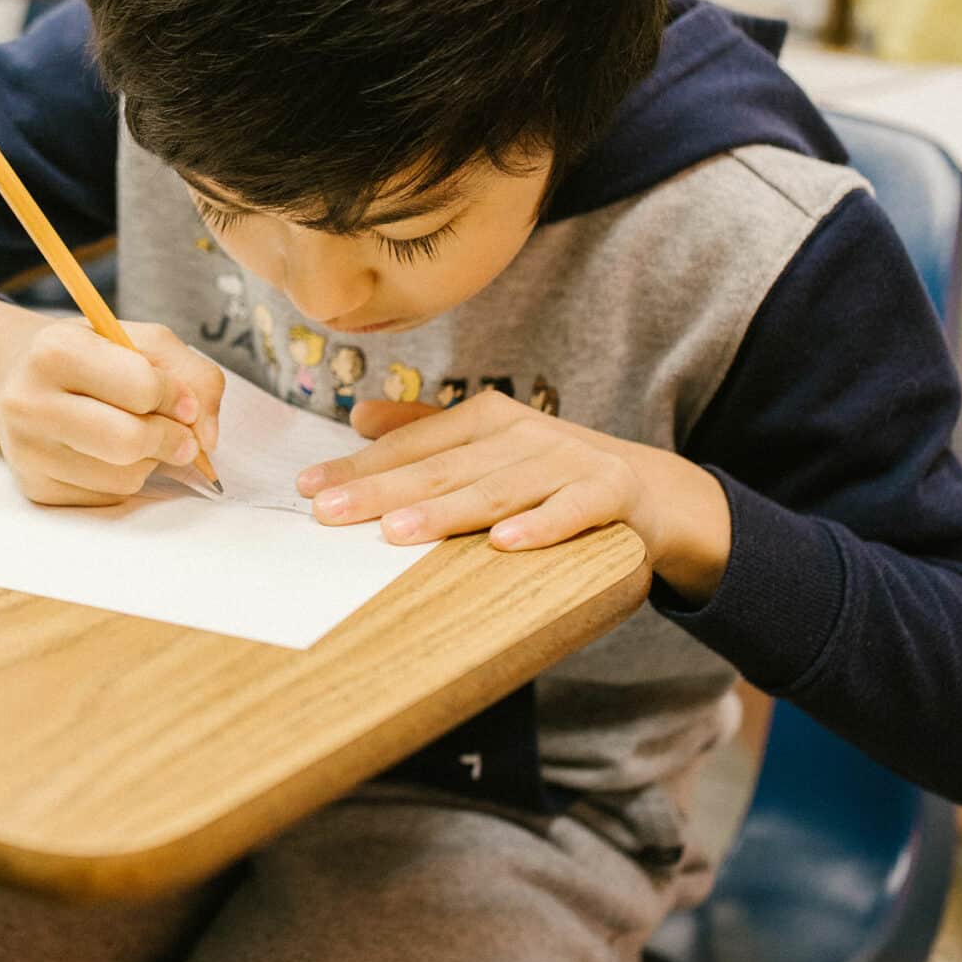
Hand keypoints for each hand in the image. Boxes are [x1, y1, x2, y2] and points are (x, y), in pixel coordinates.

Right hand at [0, 298, 225, 506]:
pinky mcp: (36, 489)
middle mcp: (29, 401)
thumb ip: (192, 375)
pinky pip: (108, 499)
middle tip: (184, 438)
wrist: (19, 379)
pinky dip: (125, 480)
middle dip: (171, 441)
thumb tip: (207, 437)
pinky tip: (109, 456)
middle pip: (129, 441)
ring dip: (149, 462)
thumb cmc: (90, 357)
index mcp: (55, 350)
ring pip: (123, 477)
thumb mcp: (140, 341)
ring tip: (134, 435)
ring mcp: (27, 451)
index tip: (184, 403)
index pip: (140, 386)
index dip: (177, 398)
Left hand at [297, 391, 730, 598]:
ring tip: (395, 533)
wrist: (653, 489)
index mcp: (486, 419)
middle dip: (381, 491)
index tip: (309, 488)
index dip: (360, 467)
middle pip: (442, 468)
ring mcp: (567, 461)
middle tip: (328, 513)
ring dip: (445, 512)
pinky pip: (571, 512)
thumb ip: (425, 430)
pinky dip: (540, 526)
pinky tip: (504, 544)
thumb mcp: (489, 446)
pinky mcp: (610, 493)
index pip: (412, 446)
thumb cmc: (549, 473)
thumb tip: (358, 417)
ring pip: (495, 491)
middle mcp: (522, 433)